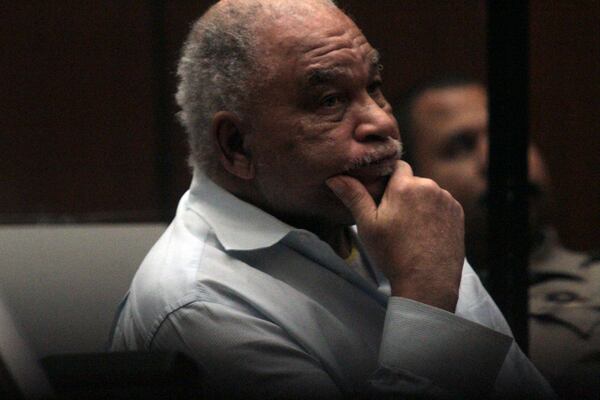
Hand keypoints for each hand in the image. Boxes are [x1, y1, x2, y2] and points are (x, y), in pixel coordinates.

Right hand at [326, 161, 463, 311]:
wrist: (427, 282)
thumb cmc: (393, 254)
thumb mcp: (367, 225)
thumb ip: (354, 196)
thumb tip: (335, 177)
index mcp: (405, 186)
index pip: (397, 166)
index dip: (388, 178)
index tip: (382, 195)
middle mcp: (429, 186)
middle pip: (412, 181)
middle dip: (404, 193)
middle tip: (394, 218)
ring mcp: (447, 200)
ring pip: (428, 193)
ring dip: (420, 203)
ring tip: (411, 228)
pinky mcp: (458, 213)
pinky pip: (442, 205)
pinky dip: (434, 213)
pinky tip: (426, 232)